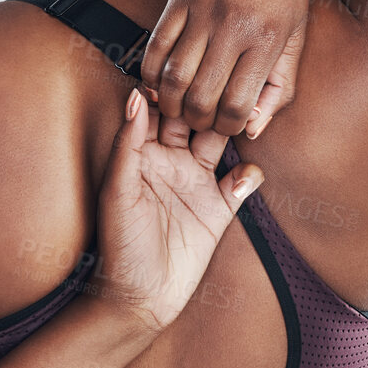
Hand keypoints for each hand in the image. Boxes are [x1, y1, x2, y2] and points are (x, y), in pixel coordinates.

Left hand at [94, 87, 263, 332]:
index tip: (185, 69)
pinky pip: (243, 180)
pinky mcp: (220, 208)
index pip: (159, 107)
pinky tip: (241, 179)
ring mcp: (197, 182)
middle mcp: (171, 161)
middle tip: (221, 85)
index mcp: (142, 152)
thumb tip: (136, 96)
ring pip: (222, 141)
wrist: (140, 298)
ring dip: (233, 128)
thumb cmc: (118, 245)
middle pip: (194, 116)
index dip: (171, 86)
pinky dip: (249, 173)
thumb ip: (128, 143)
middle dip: (207, 99)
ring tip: (242, 120)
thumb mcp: (118, 190)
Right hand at [139, 0, 311, 137]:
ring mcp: (201, 11)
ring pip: (171, 78)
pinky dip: (150, 73)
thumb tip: (252, 128)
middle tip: (201, 120)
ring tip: (179, 107)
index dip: (228, 127)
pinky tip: (159, 82)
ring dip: (171, 103)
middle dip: (198, 121)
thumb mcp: (297, 34)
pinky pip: (154, 46)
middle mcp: (232, 27)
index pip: (237, 106)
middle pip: (200, 99)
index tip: (228, 124)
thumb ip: (280, 86)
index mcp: (266, 39)